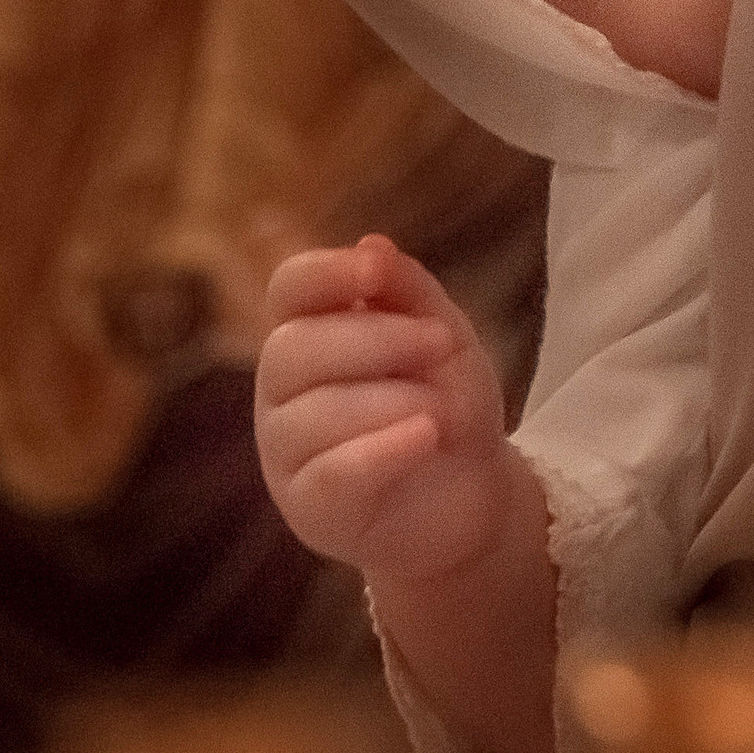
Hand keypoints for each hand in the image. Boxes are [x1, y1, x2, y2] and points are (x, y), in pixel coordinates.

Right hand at [254, 235, 519, 585]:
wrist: (473, 494)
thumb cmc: (445, 403)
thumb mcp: (442, 335)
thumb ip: (407, 289)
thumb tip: (371, 244)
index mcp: (305, 332)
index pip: (288, 288)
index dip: (325, 272)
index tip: (376, 269)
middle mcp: (280, 390)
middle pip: (293, 348)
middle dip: (376, 338)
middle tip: (441, 342)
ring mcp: (285, 451)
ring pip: (314, 413)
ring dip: (392, 401)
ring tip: (442, 412)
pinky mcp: (308, 508)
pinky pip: (332, 474)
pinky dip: (383, 451)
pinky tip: (425, 436)